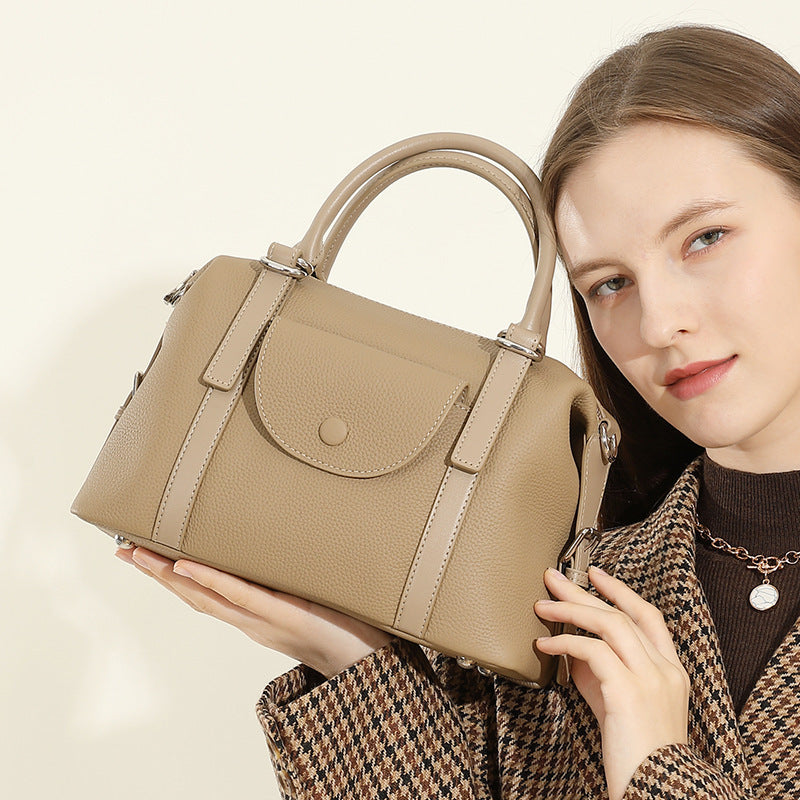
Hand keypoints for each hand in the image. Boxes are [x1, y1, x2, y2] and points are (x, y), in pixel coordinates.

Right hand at [115, 546, 392, 677]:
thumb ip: (289, 574)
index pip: (203, 592)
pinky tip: (187, 566)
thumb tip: (283, 538)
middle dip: (155, 573)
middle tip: (122, 548)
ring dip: (168, 575)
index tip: (144, 553)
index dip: (170, 575)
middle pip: (192, 594)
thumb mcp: (309, 594)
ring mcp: (263, 617)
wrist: (372, 659)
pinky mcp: (284, 614)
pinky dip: (212, 581)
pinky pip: (241, 596)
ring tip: (139, 553)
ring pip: (206, 595)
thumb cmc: (345, 624)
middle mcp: (250, 618)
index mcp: (253, 612)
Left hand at [534, 566, 689, 799]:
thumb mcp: (618, 702)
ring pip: (609, 624)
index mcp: (671, 671)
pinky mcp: (629, 692)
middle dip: (584, 593)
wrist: (655, 790)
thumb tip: (571, 642)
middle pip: (622, 614)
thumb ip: (601, 670)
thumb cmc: (634, 753)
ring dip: (570, 610)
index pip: (648, 616)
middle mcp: (665, 670)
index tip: (596, 575)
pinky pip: (592, 651)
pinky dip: (565, 642)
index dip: (621, 592)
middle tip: (553, 578)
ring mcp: (650, 679)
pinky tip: (545, 643)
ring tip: (542, 605)